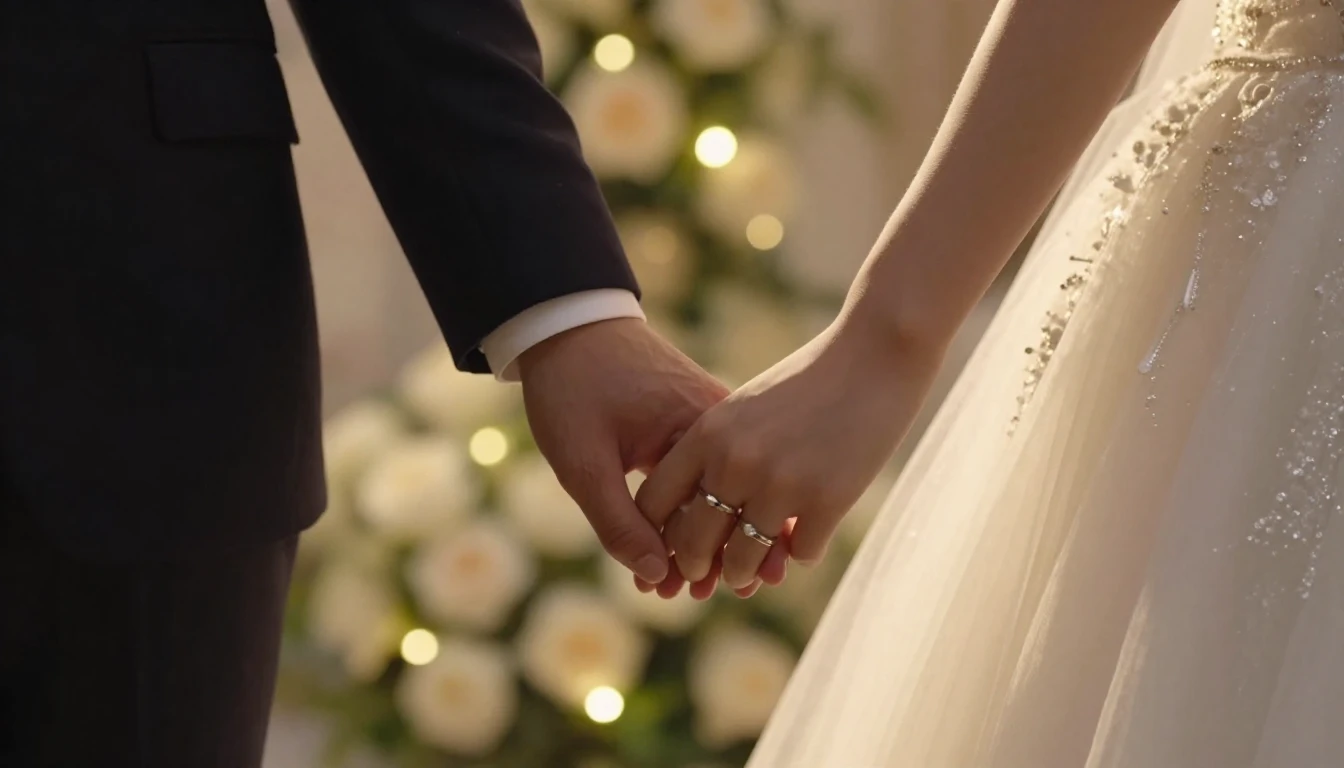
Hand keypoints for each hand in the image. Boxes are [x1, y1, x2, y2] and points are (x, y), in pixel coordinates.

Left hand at [518, 318, 728, 583]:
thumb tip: (656, 576)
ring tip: (717, 576)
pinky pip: (711, 466)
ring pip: (722, 485)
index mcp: (699, 427)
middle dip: (724, 550)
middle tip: (721, 596)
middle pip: (729, 499)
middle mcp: (717, 419)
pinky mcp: (697, 412)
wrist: (567, 323)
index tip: (700, 596)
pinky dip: (705, 497)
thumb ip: (618, 521)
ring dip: (717, 527)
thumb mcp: (585, 462)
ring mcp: (711, 414)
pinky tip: (704, 528)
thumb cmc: (572, 389)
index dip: (705, 558)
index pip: (714, 509)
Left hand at [635, 320, 943, 591]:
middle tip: (701, 576)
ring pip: (743, 561)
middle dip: (695, 567)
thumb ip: (717, 451)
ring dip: (746, 572)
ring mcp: (780, 484)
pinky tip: (808, 536)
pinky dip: (803, 550)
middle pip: (694, 542)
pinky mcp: (826, 501)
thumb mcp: (746, 408)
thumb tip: (691, 510)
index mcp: (708, 433)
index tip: (665, 544)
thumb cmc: (810, 379)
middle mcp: (735, 462)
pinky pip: (800, 553)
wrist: (875, 353)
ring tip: (750, 572)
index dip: (656, 532)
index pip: (655, 501)